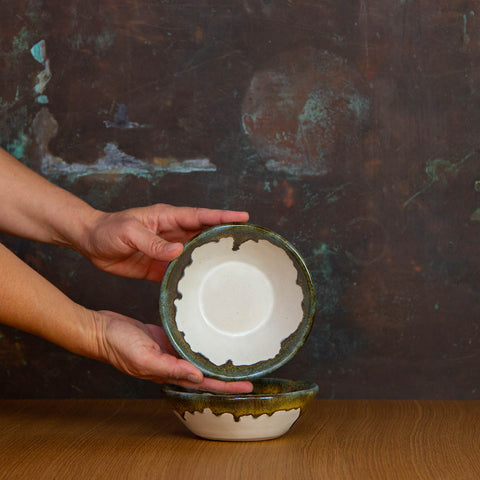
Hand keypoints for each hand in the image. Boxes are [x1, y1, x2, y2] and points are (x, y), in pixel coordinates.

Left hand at [81, 204, 248, 280]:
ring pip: (195, 253)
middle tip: (247, 243)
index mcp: (168, 218)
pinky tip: (203, 285)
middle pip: (204, 234)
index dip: (222, 216)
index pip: (201, 216)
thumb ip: (153, 242)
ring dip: (211, 258)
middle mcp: (172, 233)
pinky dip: (192, 277)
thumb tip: (179, 251)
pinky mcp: (159, 266)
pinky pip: (180, 271)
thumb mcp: (129, 232)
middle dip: (225, 236)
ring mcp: (167, 250)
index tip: (243, 217)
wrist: (90, 242)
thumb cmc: (108, 229)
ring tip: (233, 267)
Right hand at [95, 310, 252, 392]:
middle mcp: (172, 365)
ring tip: (235, 356)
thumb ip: (169, 368)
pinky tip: (209, 337)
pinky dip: (200, 343)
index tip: (247, 385)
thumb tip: (196, 376)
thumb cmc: (118, 345)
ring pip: (198, 358)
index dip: (226, 386)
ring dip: (215, 360)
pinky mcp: (166, 339)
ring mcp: (169, 352)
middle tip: (249, 372)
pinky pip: (187, 344)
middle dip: (227, 376)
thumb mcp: (143, 357)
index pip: (204, 383)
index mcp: (168, 373)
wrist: (102, 330)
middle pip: (206, 374)